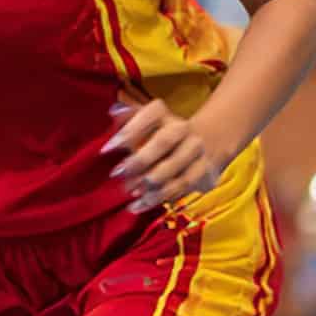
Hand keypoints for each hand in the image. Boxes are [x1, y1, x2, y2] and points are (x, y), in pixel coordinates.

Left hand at [104, 98, 228, 212]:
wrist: (209, 142)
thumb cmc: (164, 135)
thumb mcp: (148, 125)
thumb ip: (129, 119)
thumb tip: (113, 111)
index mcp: (166, 116)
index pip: (151, 114)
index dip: (129, 129)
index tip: (107, 149)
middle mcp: (184, 130)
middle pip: (164, 141)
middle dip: (140, 159)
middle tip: (119, 174)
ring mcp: (198, 151)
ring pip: (176, 169)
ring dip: (151, 186)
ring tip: (131, 197)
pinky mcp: (206, 172)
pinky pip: (184, 187)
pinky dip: (161, 198)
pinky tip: (141, 205)